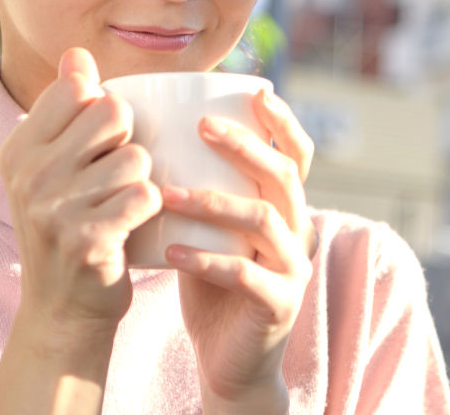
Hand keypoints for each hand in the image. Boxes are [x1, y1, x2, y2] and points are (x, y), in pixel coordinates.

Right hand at [0, 48, 161, 336]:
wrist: (62, 308)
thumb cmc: (67, 223)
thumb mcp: (53, 163)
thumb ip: (66, 104)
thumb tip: (77, 53)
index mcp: (20, 147)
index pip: (78, 89)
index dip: (102, 109)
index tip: (94, 144)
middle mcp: (30, 173)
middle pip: (113, 112)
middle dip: (127, 139)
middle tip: (112, 172)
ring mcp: (54, 208)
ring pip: (136, 155)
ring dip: (140, 179)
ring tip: (119, 203)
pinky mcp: (86, 239)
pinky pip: (145, 194)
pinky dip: (149, 207)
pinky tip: (131, 224)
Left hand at [161, 88, 316, 412]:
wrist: (228, 357)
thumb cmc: (212, 279)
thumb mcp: (211, 227)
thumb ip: (200, 187)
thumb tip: (152, 136)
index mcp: (284, 207)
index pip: (297, 155)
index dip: (283, 122)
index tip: (257, 92)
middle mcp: (297, 230)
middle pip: (283, 175)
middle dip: (246, 145)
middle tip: (203, 126)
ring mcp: (292, 268)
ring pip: (263, 219)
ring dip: (213, 201)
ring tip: (168, 193)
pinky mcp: (279, 304)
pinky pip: (244, 275)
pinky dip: (206, 260)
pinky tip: (171, 254)